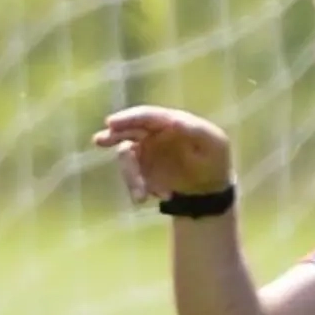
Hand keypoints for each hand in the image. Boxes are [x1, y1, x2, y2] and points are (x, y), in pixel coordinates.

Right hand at [92, 105, 232, 202]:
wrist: (210, 188)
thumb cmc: (215, 159)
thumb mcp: (214, 143)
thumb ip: (195, 130)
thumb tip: (173, 120)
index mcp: (169, 122)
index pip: (146, 116)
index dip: (128, 118)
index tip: (111, 123)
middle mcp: (152, 134)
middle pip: (127, 131)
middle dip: (113, 135)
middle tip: (100, 140)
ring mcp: (144, 153)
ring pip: (126, 158)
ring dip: (130, 177)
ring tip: (141, 198)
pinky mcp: (141, 173)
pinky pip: (133, 179)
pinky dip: (140, 189)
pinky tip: (162, 195)